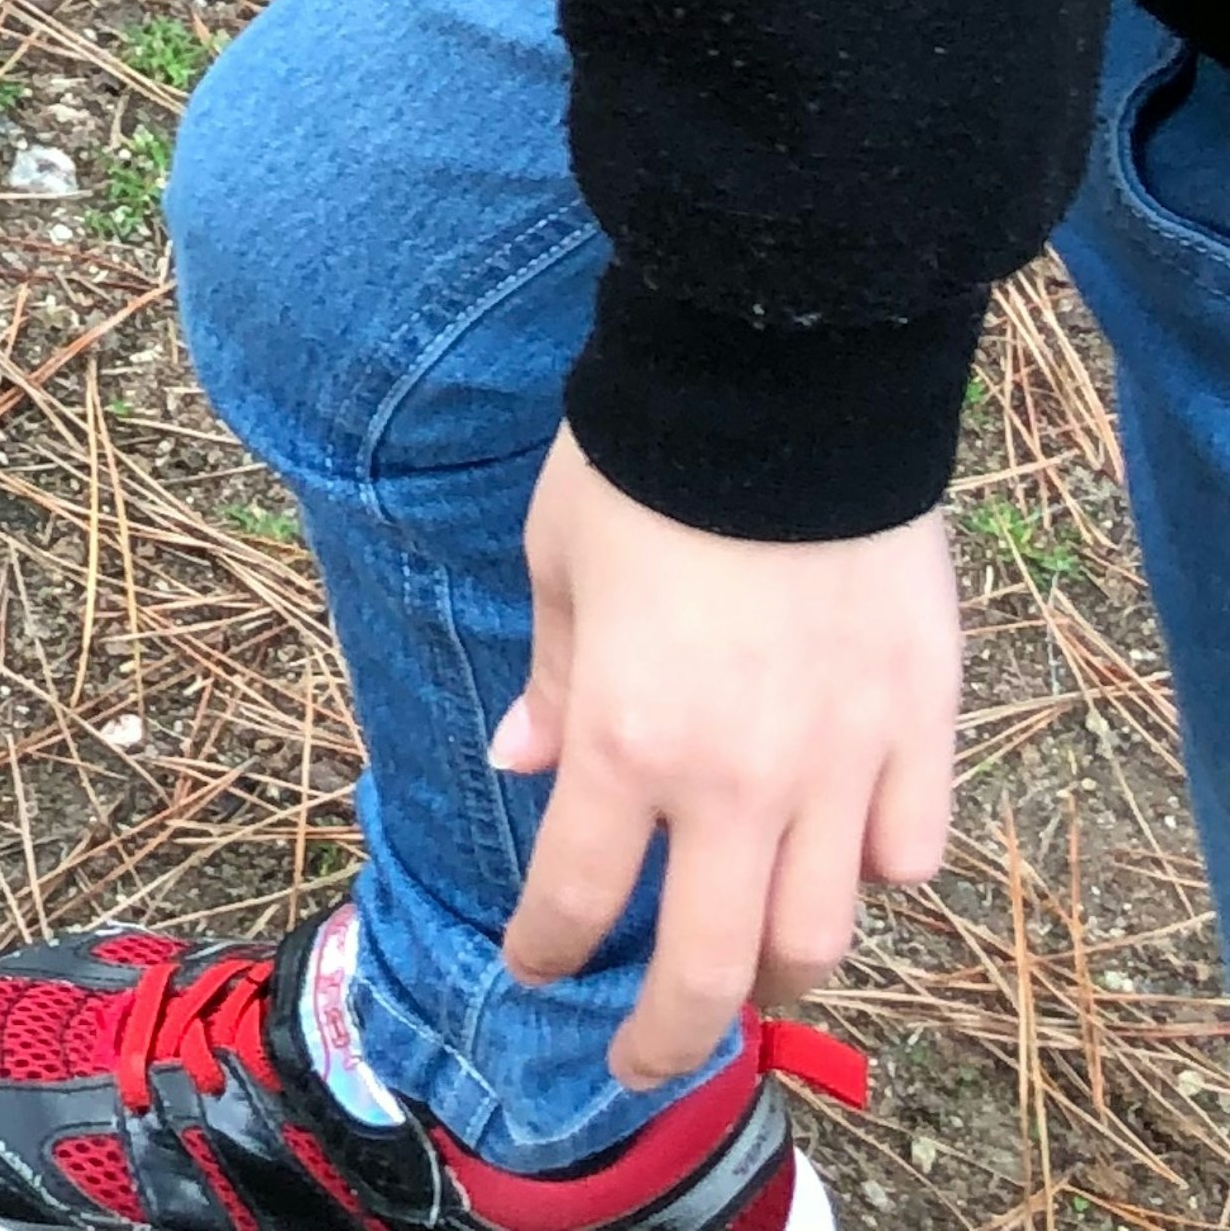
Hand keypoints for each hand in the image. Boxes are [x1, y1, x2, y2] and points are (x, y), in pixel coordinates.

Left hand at [499, 423, 956, 1086]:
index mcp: (628, 742)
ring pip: (821, 935)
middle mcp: (736, 782)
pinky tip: (843, 857)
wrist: (777, 384)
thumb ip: (554, 681)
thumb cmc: (642, 460)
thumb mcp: (559, 562)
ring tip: (747, 966)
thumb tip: (522, 765)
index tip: (534, 966)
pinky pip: (909, 854)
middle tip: (642, 1056)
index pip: (579, 898)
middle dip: (666, 1035)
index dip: (547, 950)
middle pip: (710, 971)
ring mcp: (839, 763)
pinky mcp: (920, 727)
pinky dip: (874, 873)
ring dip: (778, 968)